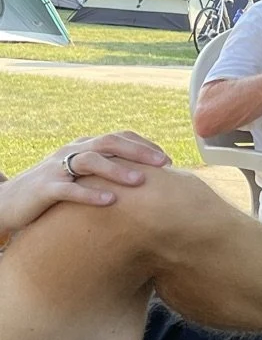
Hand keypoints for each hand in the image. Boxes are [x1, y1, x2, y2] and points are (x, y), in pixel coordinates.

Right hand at [0, 133, 169, 234]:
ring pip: (90, 161)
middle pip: (109, 142)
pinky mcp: (44, 189)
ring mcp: (57, 168)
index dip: (144, 145)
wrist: (8, 202)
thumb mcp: (82, 178)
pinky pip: (69, 189)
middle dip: (139, 151)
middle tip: (165, 164)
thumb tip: (145, 182)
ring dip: (117, 170)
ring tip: (141, 182)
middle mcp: (71, 152)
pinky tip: (110, 201)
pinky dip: (90, 194)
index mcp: (83, 147)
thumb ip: (106, 174)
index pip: (118, 137)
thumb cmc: (53, 192)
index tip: (167, 159)